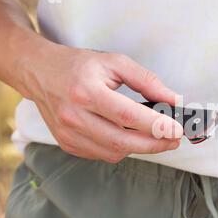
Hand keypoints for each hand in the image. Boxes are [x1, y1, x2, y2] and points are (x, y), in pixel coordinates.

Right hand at [17, 44, 183, 162]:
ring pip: (114, 152)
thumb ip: (147, 81)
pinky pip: (103, 154)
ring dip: (140, 147)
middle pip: (123, 141)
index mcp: (86, 91)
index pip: (128, 116)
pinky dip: (121, 148)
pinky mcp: (67, 144)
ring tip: (154, 135)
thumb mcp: (116, 62)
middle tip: (174, 139)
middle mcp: (74, 116)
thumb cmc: (79, 66)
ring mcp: (68, 133)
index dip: (156, 125)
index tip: (177, 129)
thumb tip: (173, 100)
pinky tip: (129, 135)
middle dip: (155, 144)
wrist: (40, 72)